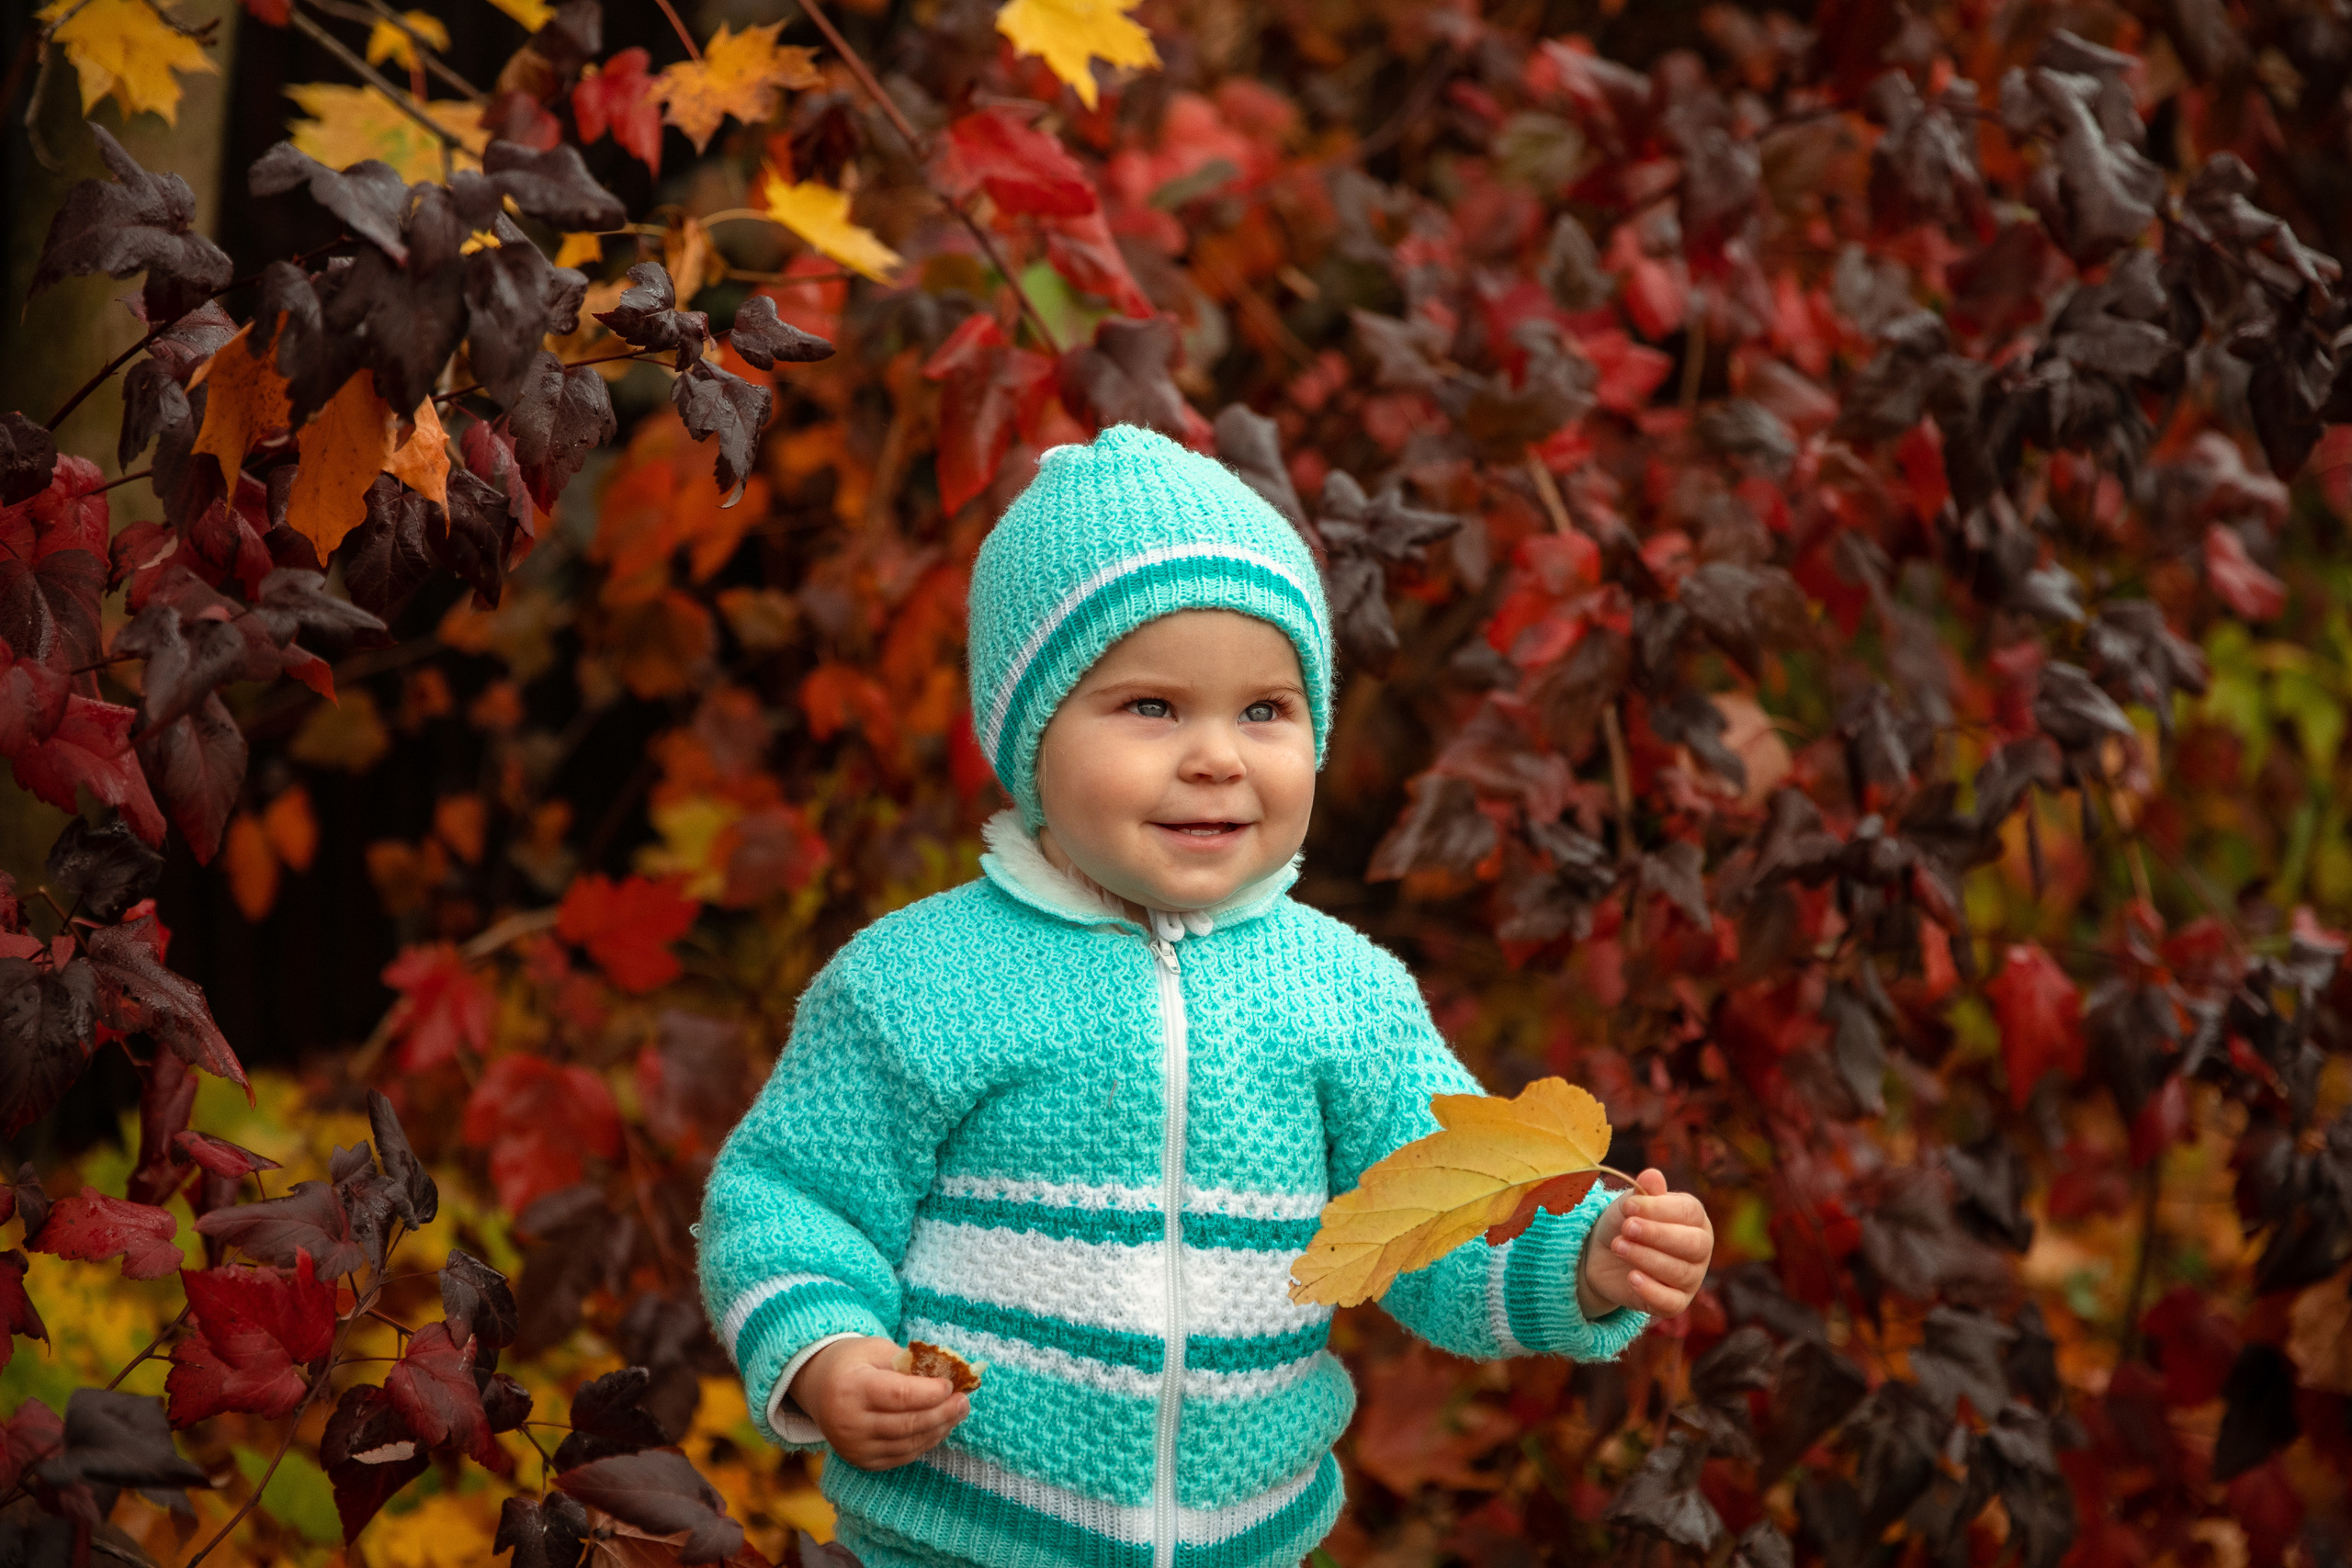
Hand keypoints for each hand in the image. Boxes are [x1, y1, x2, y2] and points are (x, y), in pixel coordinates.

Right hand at [787, 1336, 969, 1469]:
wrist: (818, 1387)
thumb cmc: (853, 1362)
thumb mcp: (876, 1349)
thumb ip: (909, 1363)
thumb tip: (949, 1374)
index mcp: (851, 1388)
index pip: (899, 1396)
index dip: (930, 1393)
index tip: (952, 1385)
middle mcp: (849, 1423)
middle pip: (907, 1424)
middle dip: (942, 1413)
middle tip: (964, 1401)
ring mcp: (854, 1447)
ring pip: (908, 1444)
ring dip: (939, 1429)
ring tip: (957, 1412)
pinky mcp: (861, 1461)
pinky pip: (902, 1456)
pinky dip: (925, 1442)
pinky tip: (939, 1427)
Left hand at [1575, 1168, 1713, 1319]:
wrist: (1602, 1254)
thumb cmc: (1625, 1222)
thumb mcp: (1631, 1204)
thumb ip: (1644, 1192)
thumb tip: (1652, 1175)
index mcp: (1694, 1218)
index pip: (1689, 1212)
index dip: (1659, 1209)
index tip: (1628, 1206)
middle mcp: (1700, 1248)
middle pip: (1692, 1244)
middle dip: (1657, 1235)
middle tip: (1627, 1228)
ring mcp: (1691, 1277)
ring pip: (1679, 1272)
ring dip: (1646, 1258)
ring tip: (1618, 1246)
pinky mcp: (1676, 1303)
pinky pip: (1671, 1302)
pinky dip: (1651, 1290)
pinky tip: (1632, 1278)